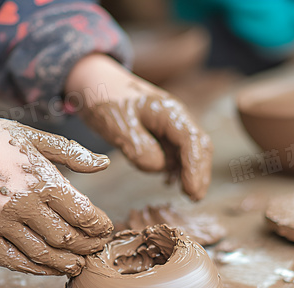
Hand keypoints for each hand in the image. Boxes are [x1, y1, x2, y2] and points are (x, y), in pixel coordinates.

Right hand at [0, 115, 112, 275]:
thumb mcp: (31, 136)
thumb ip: (70, 153)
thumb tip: (104, 164)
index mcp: (41, 180)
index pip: (84, 215)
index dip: (101, 228)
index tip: (106, 230)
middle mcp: (23, 206)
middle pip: (68, 239)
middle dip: (88, 247)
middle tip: (96, 250)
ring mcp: (0, 225)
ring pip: (43, 256)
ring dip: (66, 264)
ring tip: (77, 264)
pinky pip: (13, 261)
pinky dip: (35, 269)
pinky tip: (47, 268)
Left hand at [66, 54, 212, 200]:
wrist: (94, 83)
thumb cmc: (104, 98)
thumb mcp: (117, 125)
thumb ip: (138, 147)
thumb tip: (159, 167)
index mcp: (169, 111)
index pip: (192, 142)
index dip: (195, 168)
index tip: (192, 192)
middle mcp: (175, 118)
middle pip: (199, 147)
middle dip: (199, 173)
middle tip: (194, 198)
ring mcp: (169, 126)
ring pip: (189, 152)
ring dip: (189, 171)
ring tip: (185, 193)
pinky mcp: (161, 133)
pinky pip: (175, 152)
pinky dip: (176, 168)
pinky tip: (169, 181)